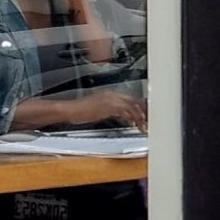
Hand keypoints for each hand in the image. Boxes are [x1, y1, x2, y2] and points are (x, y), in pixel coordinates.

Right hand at [19, 92, 146, 131]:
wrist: (69, 110)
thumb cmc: (81, 111)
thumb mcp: (100, 110)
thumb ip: (113, 111)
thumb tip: (124, 116)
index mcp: (111, 94)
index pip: (131, 99)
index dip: (141, 107)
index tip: (147, 116)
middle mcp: (112, 95)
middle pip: (134, 101)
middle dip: (144, 111)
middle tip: (150, 121)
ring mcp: (110, 100)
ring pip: (131, 106)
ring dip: (139, 116)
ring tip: (144, 125)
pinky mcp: (107, 107)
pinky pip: (124, 112)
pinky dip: (131, 118)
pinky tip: (133, 124)